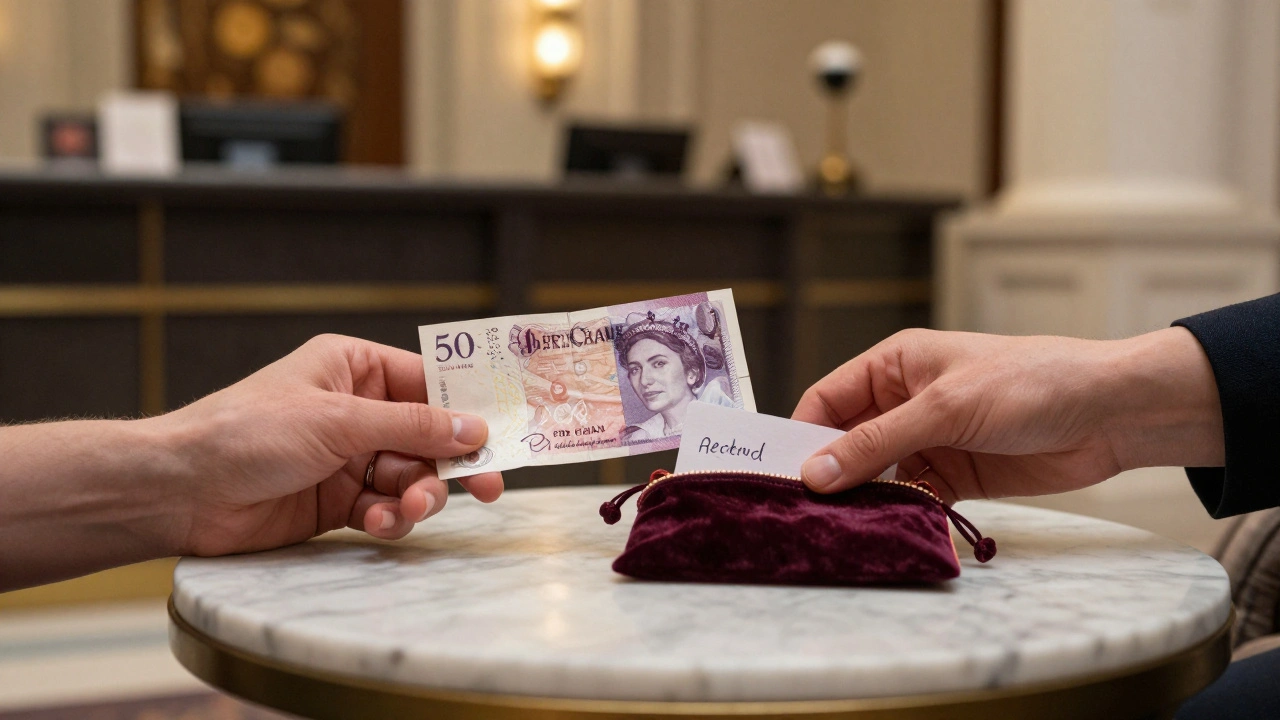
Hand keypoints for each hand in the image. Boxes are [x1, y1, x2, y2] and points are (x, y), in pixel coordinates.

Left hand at [156, 334, 503, 555]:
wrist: (182, 493)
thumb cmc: (248, 433)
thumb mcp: (337, 420)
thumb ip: (411, 427)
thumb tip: (473, 428)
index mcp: (353, 368)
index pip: (428, 382)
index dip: (467, 406)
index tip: (506, 429)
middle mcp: (356, 410)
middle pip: (429, 436)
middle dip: (450, 462)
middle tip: (487, 487)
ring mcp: (348, 458)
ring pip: (412, 477)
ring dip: (419, 496)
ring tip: (409, 509)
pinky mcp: (337, 502)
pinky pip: (385, 508)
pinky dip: (389, 519)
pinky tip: (378, 524)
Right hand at [792, 328, 1223, 503]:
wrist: (1110, 414)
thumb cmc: (1031, 382)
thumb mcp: (945, 407)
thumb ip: (878, 441)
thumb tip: (816, 472)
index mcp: (895, 366)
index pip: (827, 399)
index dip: (801, 435)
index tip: (780, 475)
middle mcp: (905, 402)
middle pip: (846, 441)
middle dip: (828, 473)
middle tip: (802, 512)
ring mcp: (929, 441)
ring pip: (876, 474)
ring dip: (862, 499)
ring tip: (839, 528)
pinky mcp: (954, 476)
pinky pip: (910, 498)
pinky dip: (897, 514)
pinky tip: (885, 531)